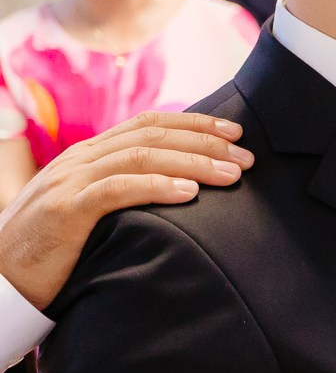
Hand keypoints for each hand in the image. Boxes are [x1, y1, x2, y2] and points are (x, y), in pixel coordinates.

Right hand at [0, 112, 251, 308]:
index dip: (194, 124)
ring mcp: (71, 181)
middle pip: (152, 135)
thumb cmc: (51, 248)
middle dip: (205, 141)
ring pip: (141, 157)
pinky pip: (117, 189)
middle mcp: (80, 160)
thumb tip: (179, 190)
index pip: (148, 125)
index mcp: (89, 155)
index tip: (235, 132)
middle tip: (247, 155)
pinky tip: (190, 193)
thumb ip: (122, 192)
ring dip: (193, 163)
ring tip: (232, 174)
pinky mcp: (65, 209)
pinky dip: (157, 186)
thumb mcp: (89, 210)